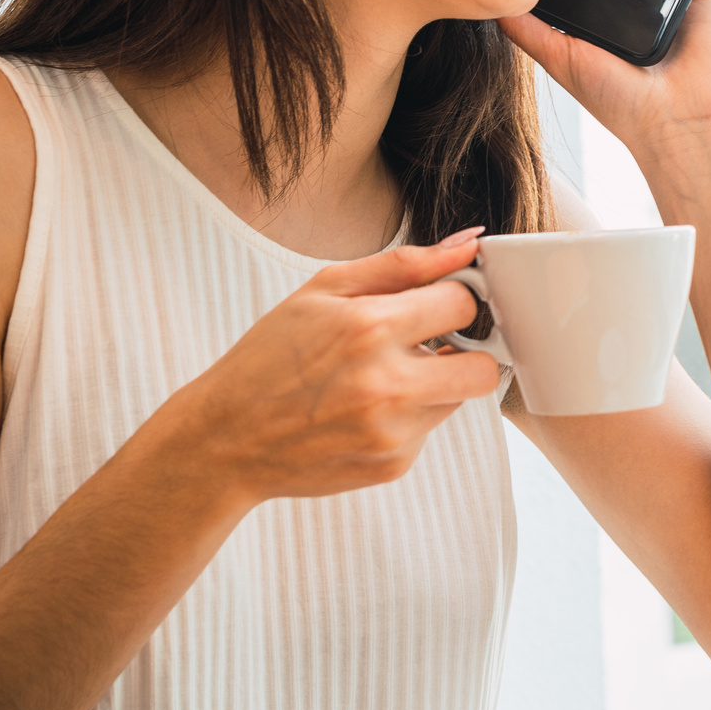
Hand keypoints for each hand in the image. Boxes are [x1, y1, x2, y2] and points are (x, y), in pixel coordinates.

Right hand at [144, 234, 498, 507]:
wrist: (226, 438)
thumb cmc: (270, 356)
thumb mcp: (324, 290)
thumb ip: (404, 264)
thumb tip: (468, 244)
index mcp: (370, 328)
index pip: (464, 305)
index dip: (453, 300)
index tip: (435, 304)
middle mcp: (388, 385)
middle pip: (484, 368)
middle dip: (466, 353)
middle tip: (431, 346)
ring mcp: (393, 432)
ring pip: (457, 399)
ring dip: (434, 385)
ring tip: (381, 379)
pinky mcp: (393, 464)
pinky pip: (429, 431)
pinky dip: (407, 418)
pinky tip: (362, 412)